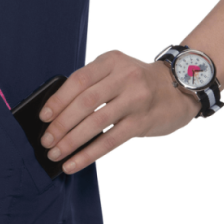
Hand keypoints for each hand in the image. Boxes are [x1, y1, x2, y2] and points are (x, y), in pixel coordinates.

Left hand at [38, 50, 198, 172]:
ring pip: (96, 123)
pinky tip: (74, 163)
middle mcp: (124, 77)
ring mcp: (135, 99)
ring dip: (71, 141)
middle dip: (61, 124)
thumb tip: (57, 113)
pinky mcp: (142, 121)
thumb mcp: (116, 70)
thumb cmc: (139, 81)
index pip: (78, 80)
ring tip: (56, 154)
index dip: (58, 100)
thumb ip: (92, 83)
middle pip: (85, 102)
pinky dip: (89, 154)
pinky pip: (110, 141)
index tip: (43, 116)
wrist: (179, 88)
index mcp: (111, 61)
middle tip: (46, 140)